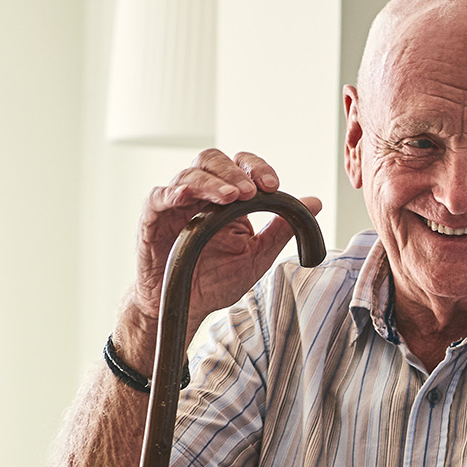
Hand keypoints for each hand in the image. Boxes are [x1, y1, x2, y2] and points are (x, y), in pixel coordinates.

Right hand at [114, 149, 321, 373]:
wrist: (184, 307)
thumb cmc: (214, 281)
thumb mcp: (256, 256)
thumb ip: (282, 228)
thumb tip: (315, 203)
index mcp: (225, 199)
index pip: (241, 167)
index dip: (257, 168)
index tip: (273, 185)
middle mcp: (200, 195)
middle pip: (213, 160)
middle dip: (235, 171)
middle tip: (251, 190)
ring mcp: (175, 204)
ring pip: (190, 174)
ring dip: (212, 182)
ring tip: (231, 197)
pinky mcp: (152, 219)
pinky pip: (158, 196)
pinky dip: (173, 192)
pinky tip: (187, 197)